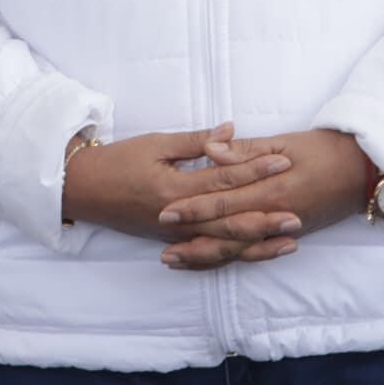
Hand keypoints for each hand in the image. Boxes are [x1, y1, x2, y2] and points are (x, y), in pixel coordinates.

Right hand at [62, 126, 295, 266]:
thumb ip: (195, 141)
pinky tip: (256, 253)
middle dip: (265, 217)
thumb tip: (231, 130)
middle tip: (299, 213)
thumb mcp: (155, 144)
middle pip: (229, 220)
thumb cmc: (118, 161)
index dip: (254, 169)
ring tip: (289, 240)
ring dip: (257, 243)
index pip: (222, 179)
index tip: (283, 160)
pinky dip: (235, 254)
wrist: (83, 190)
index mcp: (173, 189)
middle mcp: (178, 218)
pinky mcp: (175, 243)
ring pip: (224, 243)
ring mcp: (177, 235)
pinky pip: (210, 253)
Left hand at [151, 128, 376, 269]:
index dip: (194, 208)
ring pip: (237, 248)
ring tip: (174, 258)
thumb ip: (246, 150)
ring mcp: (283, 229)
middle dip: (192, 237)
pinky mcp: (289, 234)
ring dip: (205, 254)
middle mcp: (276, 215)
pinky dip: (229, 256)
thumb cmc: (324, 149)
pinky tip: (209, 257)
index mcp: (272, 188)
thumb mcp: (285, 143)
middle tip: (160, 243)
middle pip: (226, 231)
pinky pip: (253, 251)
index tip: (164, 211)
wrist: (364, 169)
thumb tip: (212, 150)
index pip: (225, 201)